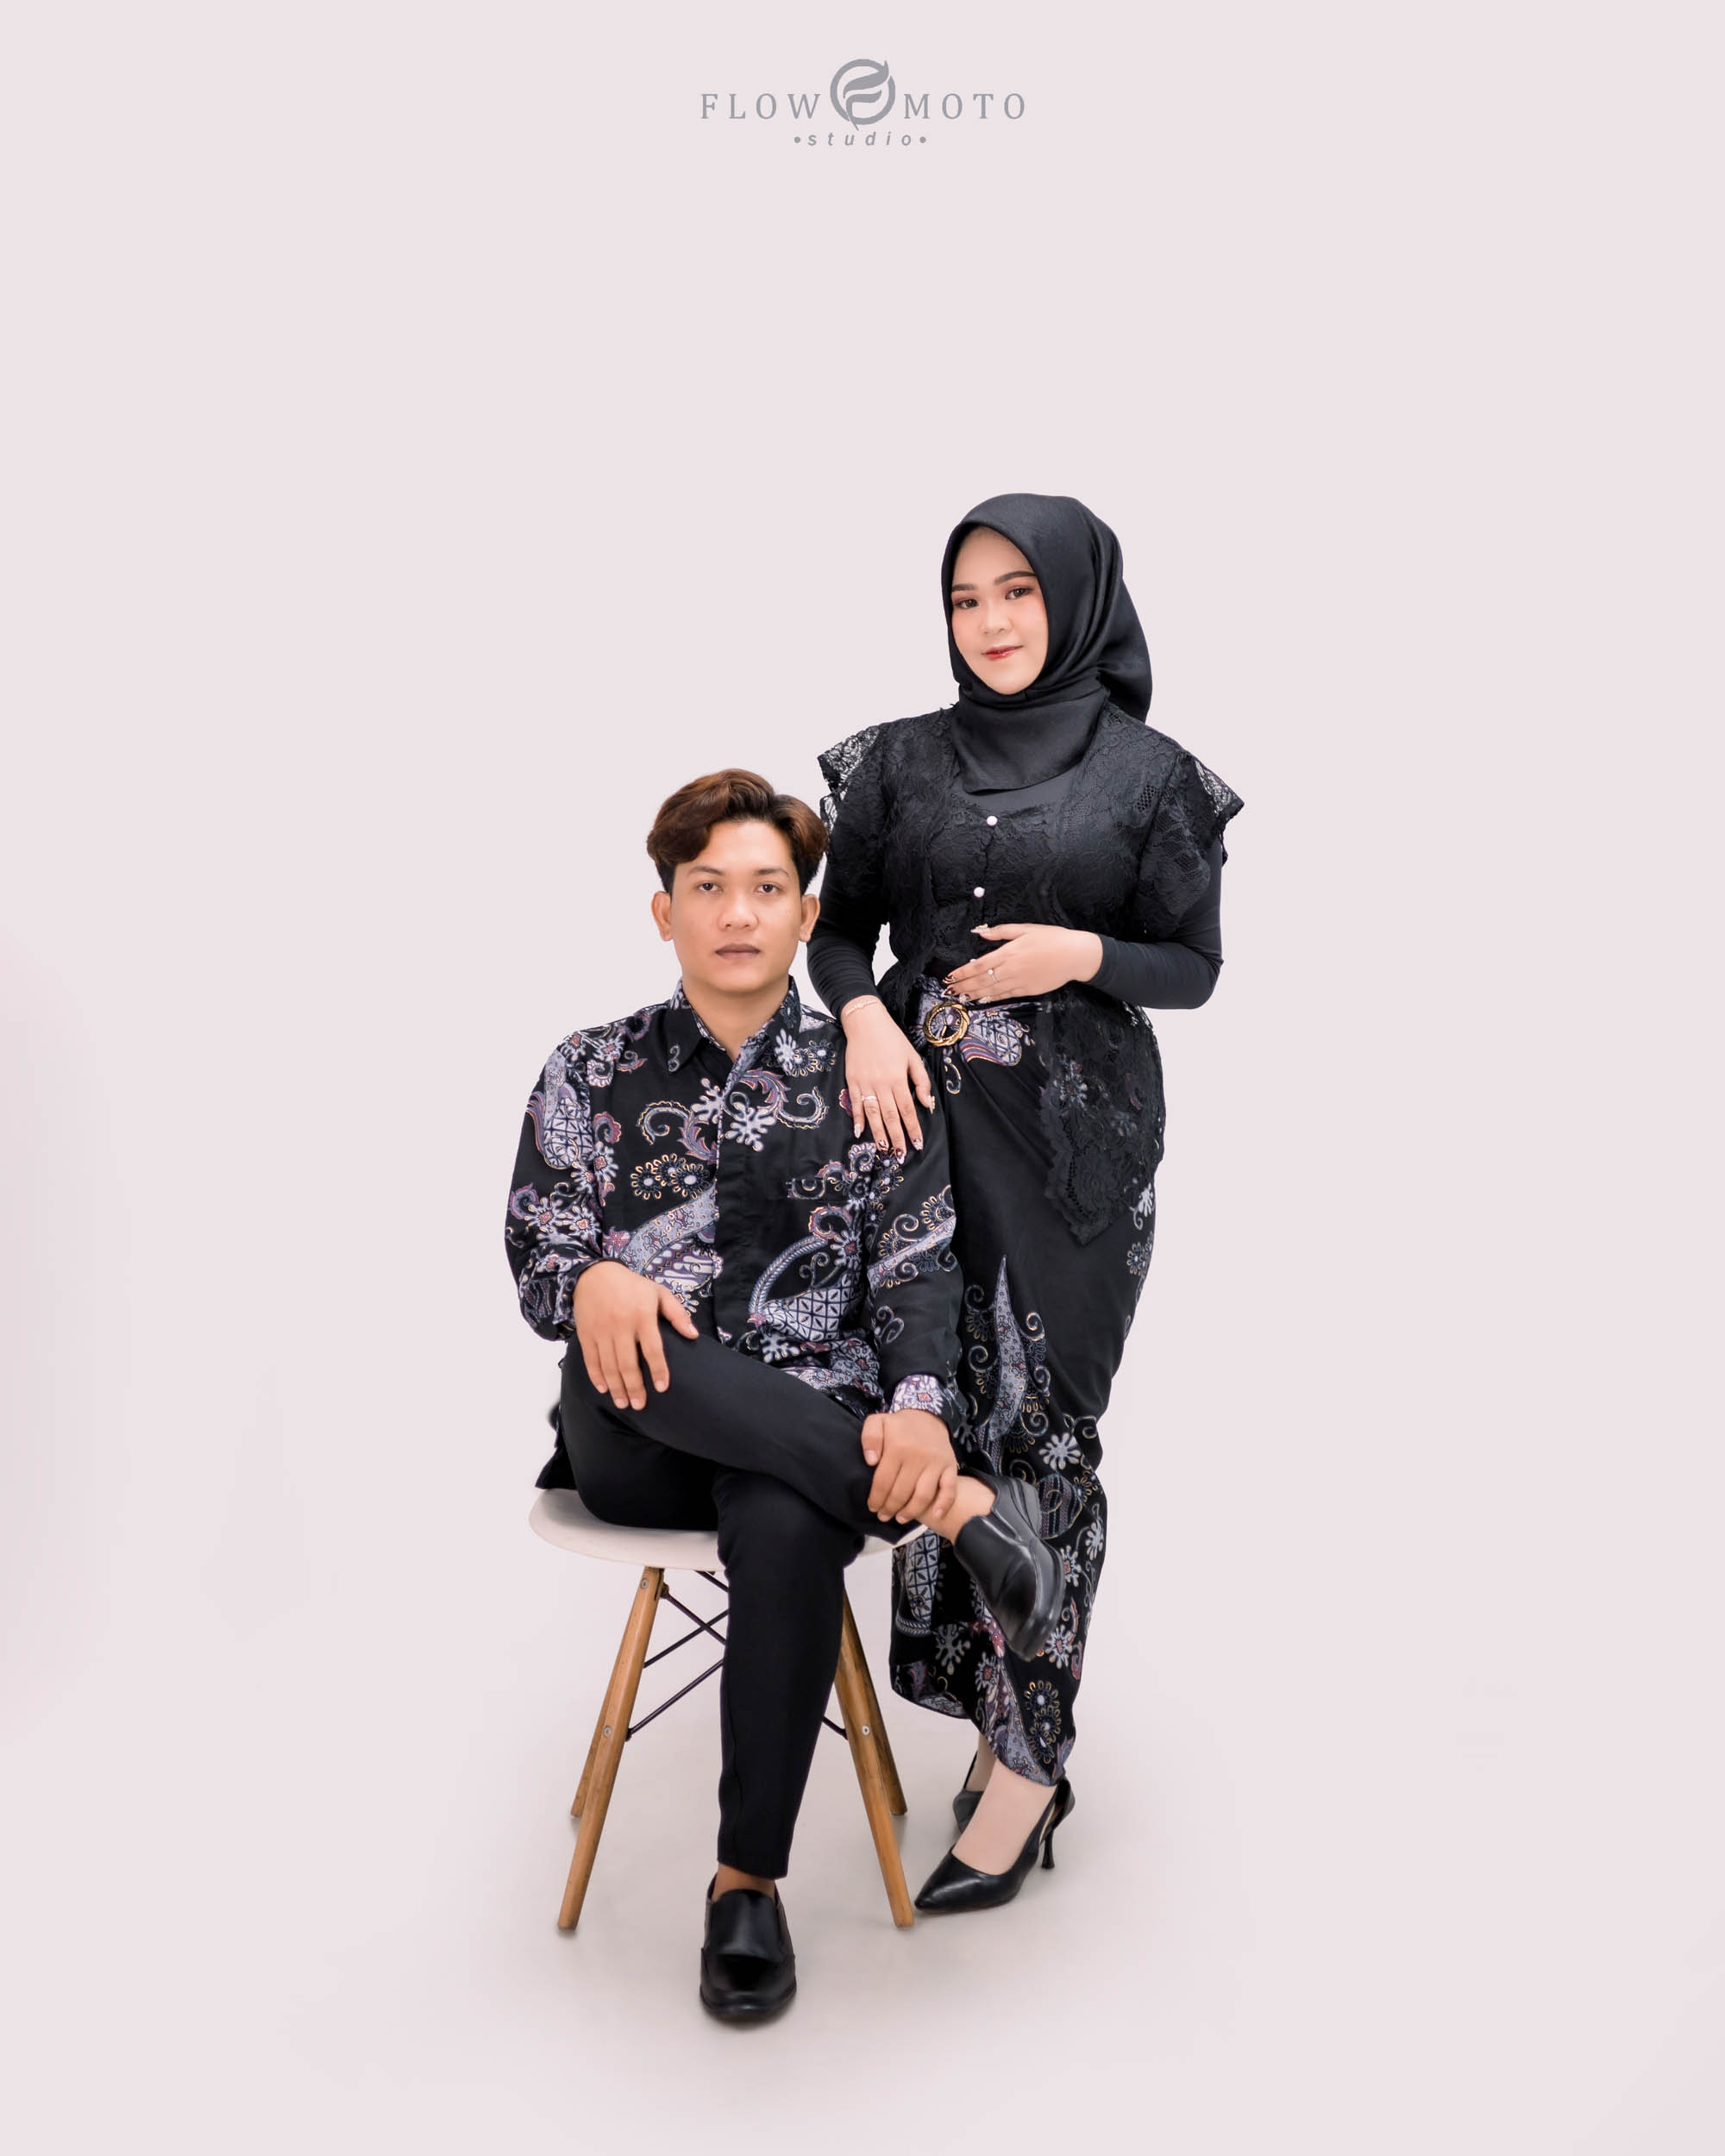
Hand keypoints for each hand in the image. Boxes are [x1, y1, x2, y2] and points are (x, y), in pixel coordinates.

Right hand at [573, 1260, 699, 1409]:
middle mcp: (621, 1325)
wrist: (595, 1274)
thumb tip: (693, 1335)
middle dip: (634, 1388)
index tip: (662, 1388)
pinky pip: (591, 1360)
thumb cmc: (632, 1286)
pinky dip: (596, 1377)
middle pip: (628, 1363)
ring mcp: (601, 1331)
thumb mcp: (658, 1292)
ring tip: (623, 1404)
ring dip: (616, 1388)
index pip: (653, 1349)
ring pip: (608, 1366)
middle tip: (640, 1405)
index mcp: (642, 1315)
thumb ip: (677, 1313)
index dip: (659, 1370)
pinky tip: (604, 1389)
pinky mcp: (586, 1334)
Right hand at [840, 998, 933, 1156]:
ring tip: (883, 1149)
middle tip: (900, 1155)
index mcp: (898, 1078)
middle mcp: (881, 1084)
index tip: (917, 1144)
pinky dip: (857, 1118)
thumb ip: (920, 1081)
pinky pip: (856, 1104)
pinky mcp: (852, 1081)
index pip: (907, 1110)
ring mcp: (865, 1083)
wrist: (865, 1023)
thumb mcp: (912, 1057)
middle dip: (896, 1137)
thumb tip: (926, 1103)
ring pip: (873, 1113)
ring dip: (878, 1132)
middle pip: (890, 1116)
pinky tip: (860, 1132)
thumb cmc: (892, 1039)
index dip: (912, 1128)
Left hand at [860, 1408, 956, 1524]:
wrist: (929, 1415)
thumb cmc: (900, 1424)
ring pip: (923, 1496)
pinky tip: (936, 1515)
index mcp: (898, 1448)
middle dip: (890, 1508)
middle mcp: (918, 1457)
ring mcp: (936, 1463)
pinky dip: (944, 1504)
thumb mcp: (878, 1422)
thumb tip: (871, 1461)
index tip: (872, 1507)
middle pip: (901, 1492)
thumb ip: (870, 1438)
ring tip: (900, 1518)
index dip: (876, 1498)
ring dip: (910, 1511)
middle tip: (883, 1516)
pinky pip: (949, 1489)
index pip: (884, 1482)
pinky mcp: (950, 1466)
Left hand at [942, 923, 1102, 1001]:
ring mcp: (1019, 982)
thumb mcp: (1026, 928)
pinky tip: (981, 999)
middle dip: (963, 986)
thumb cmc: (1051, 938)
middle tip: (949, 991)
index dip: (962, 973)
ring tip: (960, 998)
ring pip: (991, 991)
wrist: (1074, 955)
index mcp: (1008, 952)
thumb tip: (980, 933)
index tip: (950, 977)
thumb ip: (1001, 931)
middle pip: (981, 981)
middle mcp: (1011, 969)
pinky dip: (991, 998)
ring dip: (973, 995)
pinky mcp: (1027, 990)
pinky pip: (1005, 995)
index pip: (978, 965)